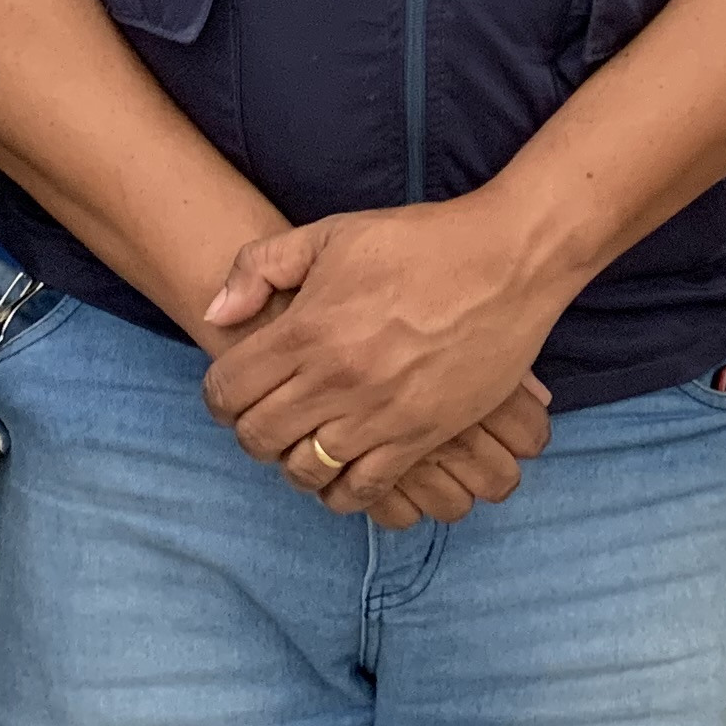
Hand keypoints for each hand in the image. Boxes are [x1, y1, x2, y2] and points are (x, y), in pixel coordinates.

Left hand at [199, 201, 565, 507]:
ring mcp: (378, 415)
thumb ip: (261, 267)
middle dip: (250, 429)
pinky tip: (342, 468)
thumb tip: (217, 313)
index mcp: (307, 329)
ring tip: (305, 440)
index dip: (219, 395)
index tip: (233, 390)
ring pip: (303, 471)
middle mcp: (335, 380)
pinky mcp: (419, 437)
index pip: (228, 389)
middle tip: (268, 414)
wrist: (508, 262)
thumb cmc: (420, 242)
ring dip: (292, 461)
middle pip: (257, 437)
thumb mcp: (332, 233)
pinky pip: (362, 491)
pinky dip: (341, 491)